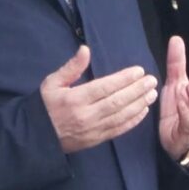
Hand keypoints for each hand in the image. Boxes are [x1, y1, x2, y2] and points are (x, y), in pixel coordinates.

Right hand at [41, 45, 157, 152]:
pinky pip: (119, 130)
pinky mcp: (96, 140)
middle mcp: (86, 115)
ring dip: (139, 104)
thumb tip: (85, 50)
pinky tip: (143, 111)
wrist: (37, 136)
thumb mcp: (52, 82)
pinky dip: (133, 121)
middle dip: (137, 90)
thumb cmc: (45, 105)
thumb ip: (71, 67)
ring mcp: (93, 129)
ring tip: (151, 93)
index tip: (138, 71)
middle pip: (117, 101)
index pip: (105, 87)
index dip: (124, 79)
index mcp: (75, 99)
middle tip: (151, 80)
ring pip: (121, 116)